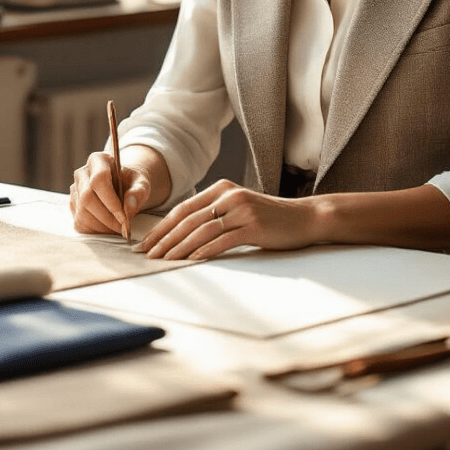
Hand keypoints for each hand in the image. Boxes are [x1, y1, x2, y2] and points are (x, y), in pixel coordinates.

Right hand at [70, 145, 166, 235]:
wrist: (122, 186)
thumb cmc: (131, 183)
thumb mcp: (141, 183)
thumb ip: (138, 192)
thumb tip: (129, 206)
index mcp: (98, 160)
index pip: (99, 180)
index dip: (111, 202)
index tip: (124, 218)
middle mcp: (82, 173)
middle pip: (88, 198)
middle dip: (107, 218)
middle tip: (122, 227)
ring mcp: (75, 189)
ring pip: (82, 212)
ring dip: (101, 226)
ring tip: (117, 228)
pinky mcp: (73, 205)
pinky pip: (79, 222)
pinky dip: (95, 230)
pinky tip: (108, 228)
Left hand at [137, 179, 317, 259]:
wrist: (305, 218)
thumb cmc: (269, 218)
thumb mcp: (238, 208)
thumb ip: (215, 214)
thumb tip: (182, 234)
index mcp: (221, 188)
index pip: (183, 209)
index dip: (161, 226)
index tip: (145, 242)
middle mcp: (229, 195)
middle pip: (188, 219)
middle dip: (163, 238)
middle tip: (145, 254)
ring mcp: (241, 209)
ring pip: (201, 230)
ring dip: (179, 247)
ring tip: (163, 260)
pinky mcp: (253, 225)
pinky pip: (222, 240)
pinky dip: (204, 250)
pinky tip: (191, 260)